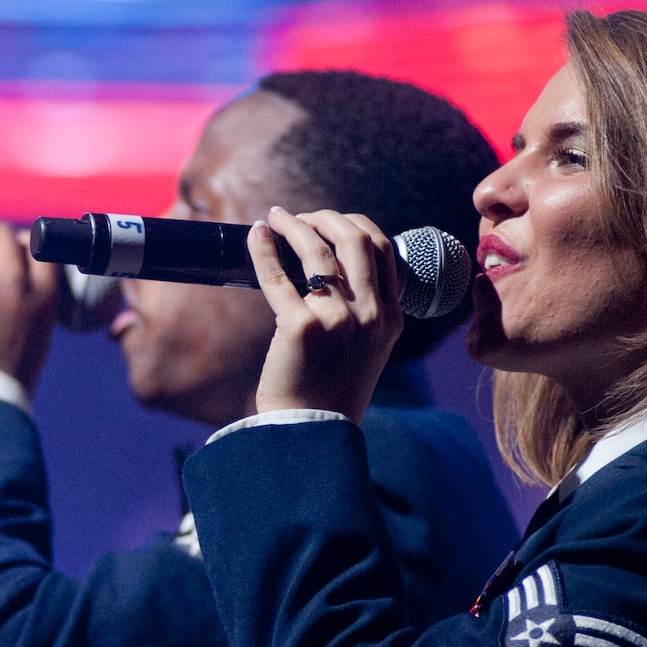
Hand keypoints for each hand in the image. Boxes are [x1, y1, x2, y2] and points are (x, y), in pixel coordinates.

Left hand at [248, 207, 405, 421]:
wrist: (312, 429)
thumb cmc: (332, 388)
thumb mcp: (368, 347)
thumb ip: (364, 309)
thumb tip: (333, 263)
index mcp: (390, 316)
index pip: (382, 248)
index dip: (353, 224)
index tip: (328, 222)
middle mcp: (370, 313)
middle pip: (355, 238)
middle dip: (326, 217)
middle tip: (301, 217)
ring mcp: (337, 319)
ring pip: (317, 250)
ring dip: (294, 225)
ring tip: (276, 218)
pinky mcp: (300, 327)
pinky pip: (277, 275)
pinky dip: (264, 248)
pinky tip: (256, 235)